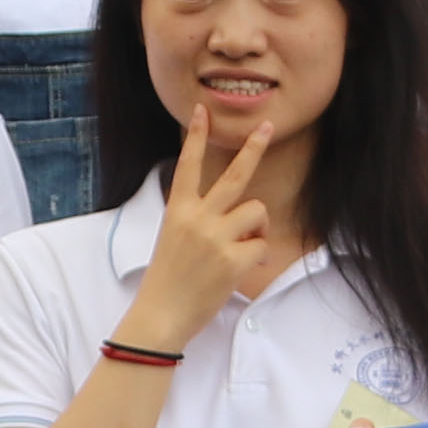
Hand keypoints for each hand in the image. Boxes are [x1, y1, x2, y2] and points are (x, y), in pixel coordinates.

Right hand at [123, 105, 282, 340]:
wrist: (160, 315)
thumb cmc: (168, 281)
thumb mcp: (174, 239)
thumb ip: (200, 220)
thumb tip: (240, 216)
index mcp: (179, 210)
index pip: (188, 165)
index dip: (197, 137)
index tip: (202, 111)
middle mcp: (197, 218)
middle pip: (235, 175)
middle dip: (254, 148)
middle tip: (267, 127)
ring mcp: (215, 237)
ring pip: (257, 211)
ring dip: (257, 228)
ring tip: (242, 247)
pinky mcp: (233, 259)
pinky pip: (261, 245)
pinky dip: (256, 257)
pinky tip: (240, 270)